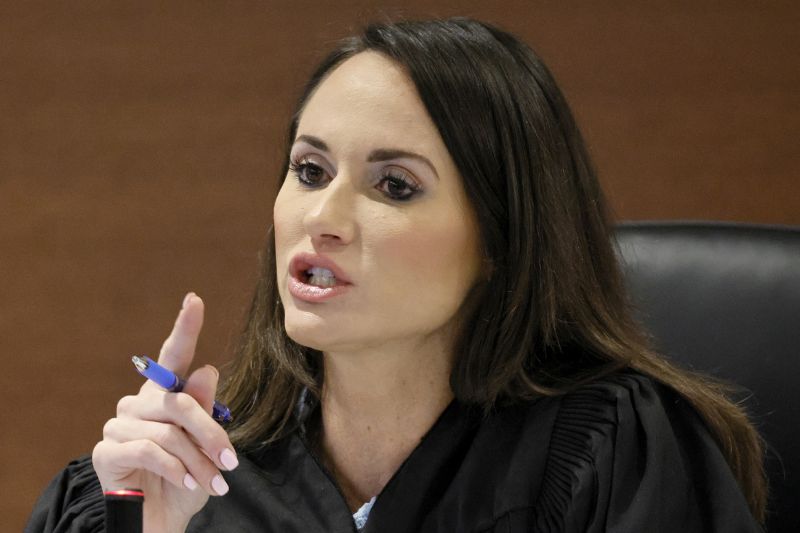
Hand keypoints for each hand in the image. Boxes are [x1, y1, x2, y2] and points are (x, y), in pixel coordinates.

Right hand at [92, 293, 238, 532]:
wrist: (161, 520)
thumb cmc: (186, 479)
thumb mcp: (206, 446)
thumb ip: (205, 409)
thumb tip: (207, 368)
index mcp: (165, 395)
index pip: (173, 356)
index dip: (185, 327)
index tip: (195, 299)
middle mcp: (139, 402)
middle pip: (180, 401)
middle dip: (211, 433)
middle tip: (230, 462)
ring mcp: (119, 424)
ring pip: (168, 430)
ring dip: (197, 460)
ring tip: (215, 482)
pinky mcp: (106, 450)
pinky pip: (147, 449)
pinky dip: (173, 467)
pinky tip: (184, 481)